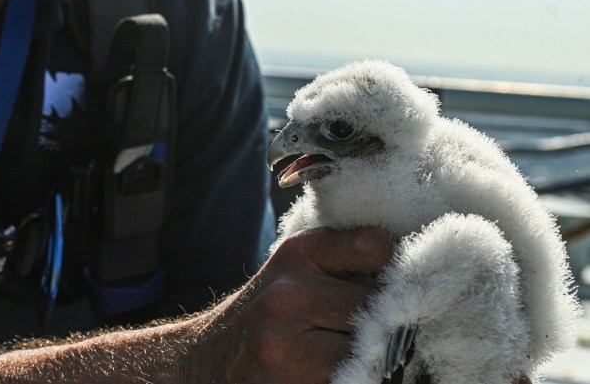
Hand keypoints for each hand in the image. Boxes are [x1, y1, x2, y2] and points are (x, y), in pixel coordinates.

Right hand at [195, 226, 393, 383]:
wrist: (205, 361)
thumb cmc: (266, 313)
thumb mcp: (294, 269)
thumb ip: (343, 260)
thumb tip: (413, 268)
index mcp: (298, 254)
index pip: (376, 247)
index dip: (401, 266)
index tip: (406, 282)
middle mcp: (290, 296)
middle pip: (380, 306)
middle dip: (396, 318)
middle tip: (408, 325)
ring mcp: (287, 349)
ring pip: (372, 352)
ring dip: (383, 355)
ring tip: (382, 353)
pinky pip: (352, 380)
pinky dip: (363, 375)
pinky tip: (359, 371)